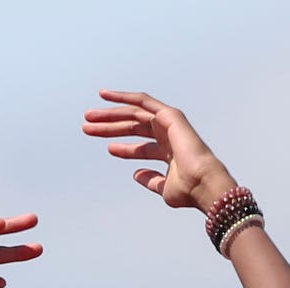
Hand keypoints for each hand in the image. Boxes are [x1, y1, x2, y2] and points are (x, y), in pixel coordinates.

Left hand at [83, 90, 236, 213]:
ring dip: (110, 114)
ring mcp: (169, 124)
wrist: (201, 183)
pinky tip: (106, 96)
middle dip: (110, 127)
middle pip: (133, 128)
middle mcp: (169, 137)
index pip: (141, 148)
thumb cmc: (187, 190)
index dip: (123, 148)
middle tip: (88, 127)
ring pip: (134, 114)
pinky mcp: (169, 115)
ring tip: (89, 116)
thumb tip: (137, 174)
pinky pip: (143, 101)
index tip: (107, 148)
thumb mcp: (163, 187)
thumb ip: (150, 180)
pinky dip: (124, 97)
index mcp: (169, 154)